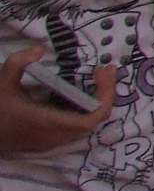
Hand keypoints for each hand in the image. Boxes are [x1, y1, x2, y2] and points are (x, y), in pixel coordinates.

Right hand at [0, 47, 116, 154]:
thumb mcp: (2, 82)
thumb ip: (18, 63)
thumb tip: (39, 50)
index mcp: (49, 123)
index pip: (91, 118)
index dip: (105, 96)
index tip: (102, 72)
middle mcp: (57, 135)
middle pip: (95, 118)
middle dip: (105, 92)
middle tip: (105, 69)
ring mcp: (55, 140)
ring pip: (87, 122)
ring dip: (97, 100)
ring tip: (99, 77)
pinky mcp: (52, 140)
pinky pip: (77, 125)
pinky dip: (87, 107)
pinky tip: (84, 91)